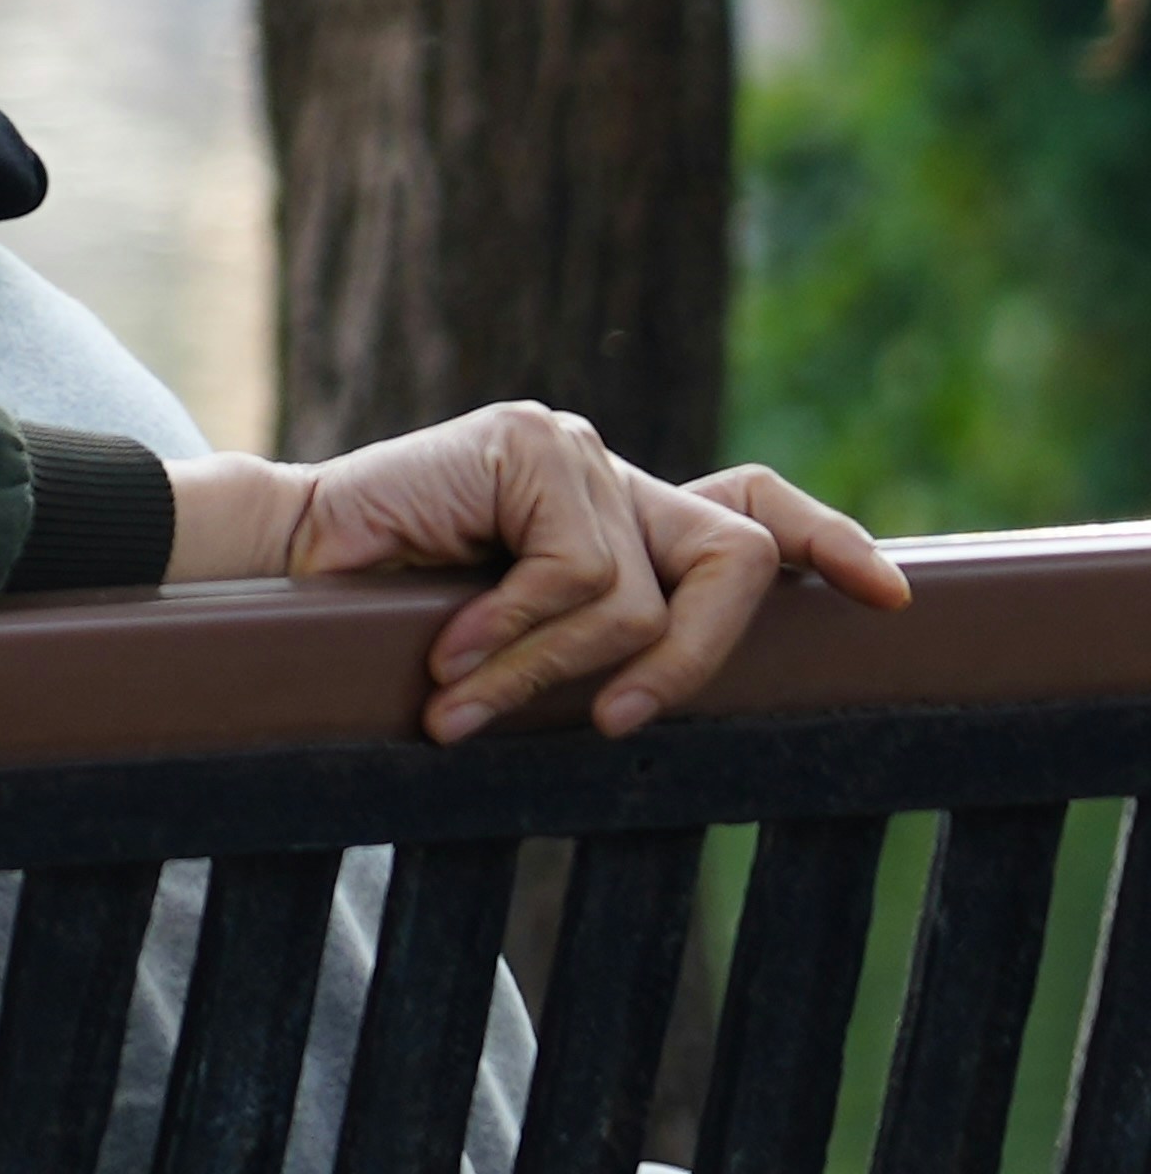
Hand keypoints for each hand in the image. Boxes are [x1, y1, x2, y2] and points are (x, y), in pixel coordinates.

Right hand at [174, 404, 911, 737]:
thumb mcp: (524, 638)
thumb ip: (601, 634)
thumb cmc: (392, 624)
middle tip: (616, 727)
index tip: (890, 601)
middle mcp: (608, 471)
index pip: (749, 506)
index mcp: (616, 513)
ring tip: (463, 703)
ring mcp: (571, 449)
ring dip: (551, 672)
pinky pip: (577, 576)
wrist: (283, 570)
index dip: (825, 544)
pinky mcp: (529, 446)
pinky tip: (451, 651)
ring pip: (637, 597)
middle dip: (696, 660)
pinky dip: (516, 634)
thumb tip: (677, 693)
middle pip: (735, 559)